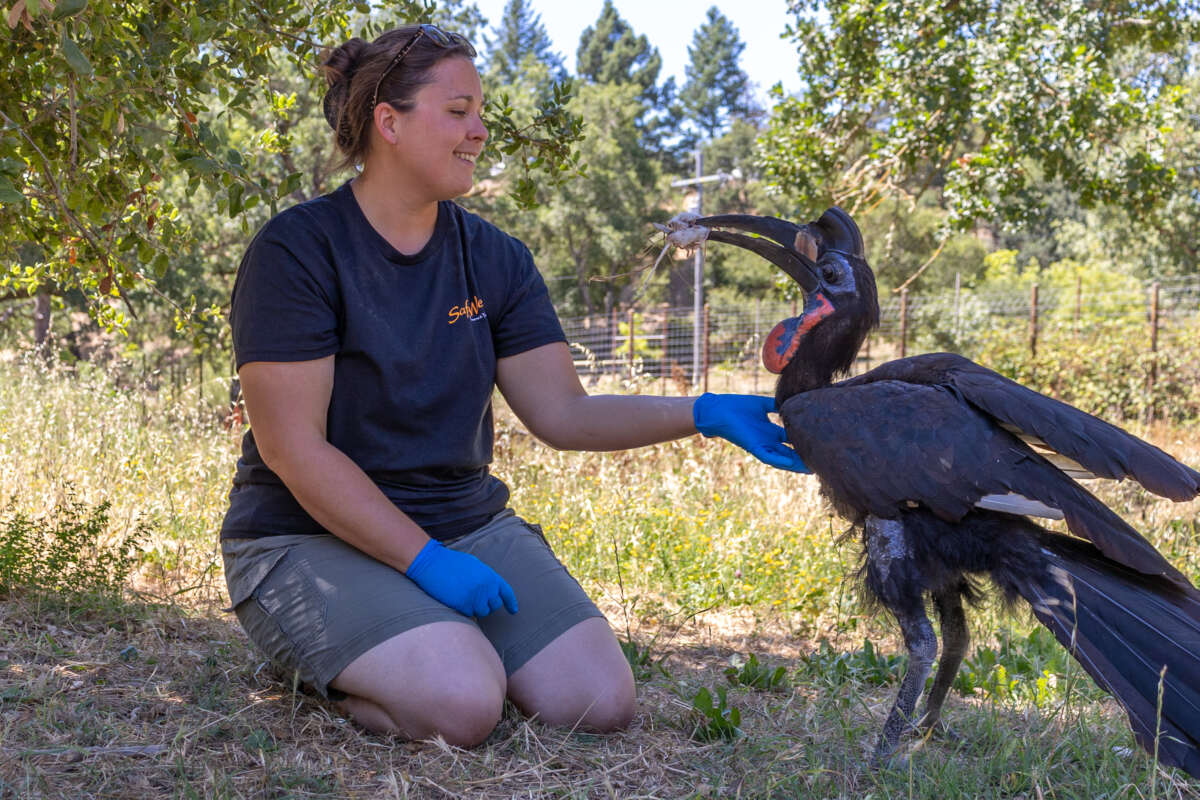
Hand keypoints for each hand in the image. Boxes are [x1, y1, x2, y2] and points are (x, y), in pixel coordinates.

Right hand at [405, 540, 518, 616]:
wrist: (432, 563)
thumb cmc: (451, 563)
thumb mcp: (474, 565)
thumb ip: (485, 577)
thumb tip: (491, 591)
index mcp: (490, 575)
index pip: (506, 592)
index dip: (510, 603)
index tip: (513, 611)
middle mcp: (486, 586)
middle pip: (495, 605)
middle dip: (487, 605)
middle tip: (475, 600)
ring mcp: (476, 596)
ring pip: (483, 612)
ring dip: (475, 608)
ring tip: (464, 597)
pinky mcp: (463, 604)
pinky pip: (469, 614)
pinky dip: (464, 610)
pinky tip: (457, 600)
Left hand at [693, 393, 809, 472]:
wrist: (717, 409)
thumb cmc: (736, 407)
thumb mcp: (761, 405)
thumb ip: (775, 405)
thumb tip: (791, 399)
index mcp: (770, 432)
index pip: (791, 440)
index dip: (804, 443)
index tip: (819, 445)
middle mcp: (767, 441)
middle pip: (789, 452)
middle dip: (803, 458)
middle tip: (821, 464)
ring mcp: (761, 445)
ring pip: (781, 458)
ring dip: (794, 464)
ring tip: (810, 470)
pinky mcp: (752, 446)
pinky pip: (767, 456)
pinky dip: (778, 460)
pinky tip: (790, 462)